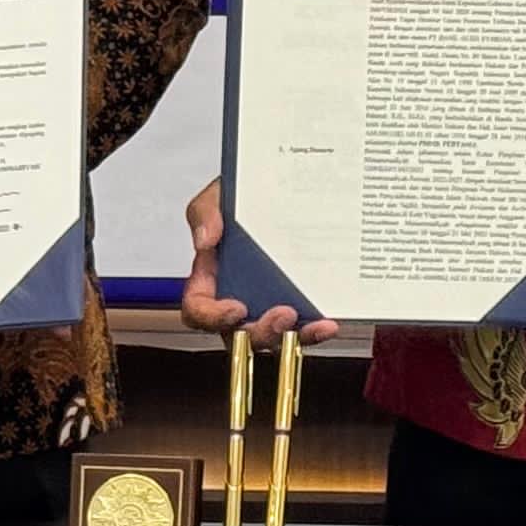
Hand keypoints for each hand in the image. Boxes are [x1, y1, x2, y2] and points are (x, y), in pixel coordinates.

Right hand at [179, 179, 338, 347]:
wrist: (279, 187)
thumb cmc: (241, 199)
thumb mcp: (217, 196)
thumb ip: (204, 213)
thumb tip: (205, 239)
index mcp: (209, 279)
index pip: (199, 310)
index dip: (214, 317)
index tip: (236, 308)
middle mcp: (236, 297)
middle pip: (240, 333)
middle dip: (262, 331)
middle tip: (284, 315)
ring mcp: (265, 305)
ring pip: (273, 338)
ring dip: (292, 337)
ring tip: (314, 324)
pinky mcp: (294, 306)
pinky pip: (300, 328)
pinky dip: (313, 330)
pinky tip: (327, 322)